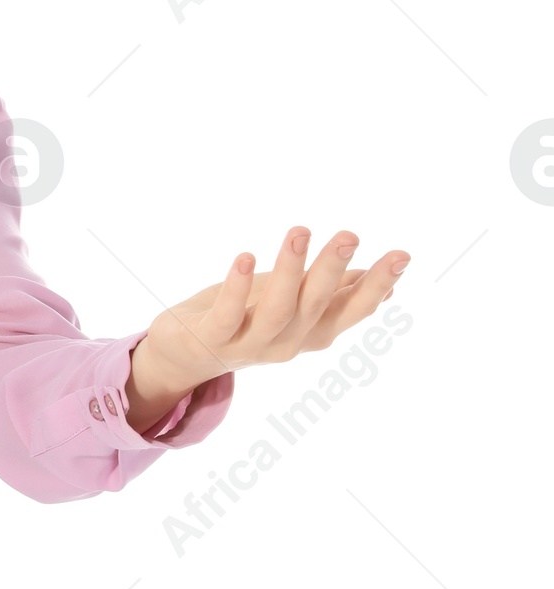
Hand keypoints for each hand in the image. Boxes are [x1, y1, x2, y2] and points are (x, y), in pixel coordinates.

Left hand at [126, 226, 409, 429]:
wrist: (185, 355)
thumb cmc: (246, 319)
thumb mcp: (294, 304)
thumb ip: (335, 294)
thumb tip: (387, 284)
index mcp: (310, 331)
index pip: (350, 310)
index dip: (375, 286)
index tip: (402, 256)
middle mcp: (286, 342)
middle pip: (315, 305)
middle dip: (332, 271)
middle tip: (349, 235)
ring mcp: (249, 344)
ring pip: (275, 311)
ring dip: (288, 271)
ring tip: (299, 232)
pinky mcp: (211, 339)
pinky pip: (227, 316)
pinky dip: (236, 287)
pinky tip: (243, 257)